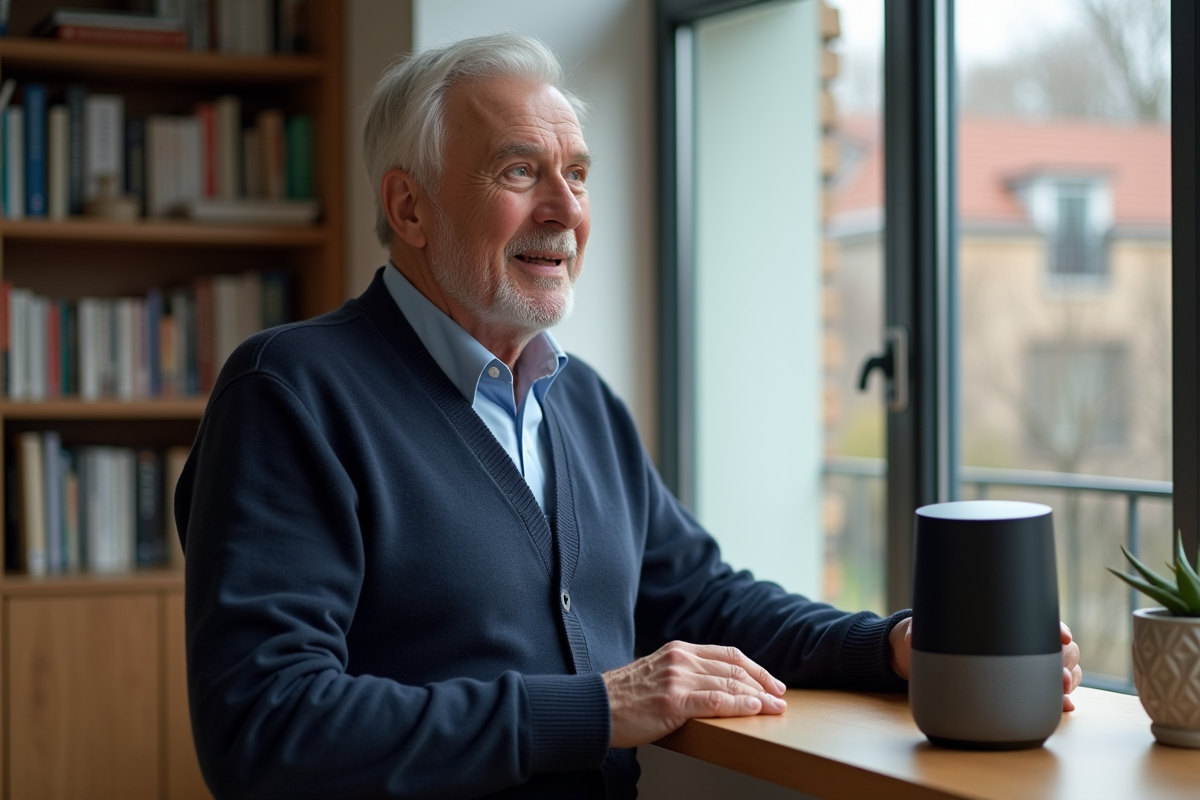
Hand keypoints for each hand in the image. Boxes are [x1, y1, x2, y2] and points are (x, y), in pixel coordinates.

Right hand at [601, 641, 787, 747]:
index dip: (755, 668)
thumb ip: (685, 670)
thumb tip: (717, 683)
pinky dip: (739, 705)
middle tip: (781, 697)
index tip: (772, 682)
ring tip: (775, 707)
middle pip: (734, 669)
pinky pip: (714, 702)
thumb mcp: (658, 671)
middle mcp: (681, 659)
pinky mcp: (673, 701)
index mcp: (680, 649)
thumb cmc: (626, 696)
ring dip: (758, 697)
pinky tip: (754, 709)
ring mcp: (677, 679)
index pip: (728, 654)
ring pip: (728, 685)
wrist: (597, 707)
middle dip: (763, 684)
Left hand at [889, 618, 1082, 712]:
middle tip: (1061, 674)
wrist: (920, 656)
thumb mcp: (923, 631)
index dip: (1055, 627)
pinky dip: (1059, 699)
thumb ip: (921, 633)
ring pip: (1061, 667)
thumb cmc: (925, 635)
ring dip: (1068, 678)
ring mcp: (1022, 665)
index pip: (1037, 620)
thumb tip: (915, 637)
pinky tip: (1063, 706)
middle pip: (1058, 646)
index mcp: (1001, 622)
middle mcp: (1017, 642)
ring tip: (1064, 690)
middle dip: (1065, 659)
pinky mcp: (1020, 687)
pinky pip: (1048, 691)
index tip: (1061, 636)